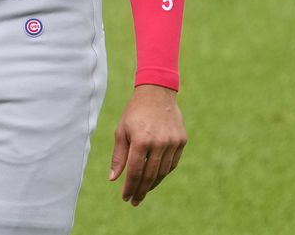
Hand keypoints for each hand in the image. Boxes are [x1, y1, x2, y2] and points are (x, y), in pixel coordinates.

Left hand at [109, 84, 186, 205]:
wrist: (157, 93)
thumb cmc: (134, 113)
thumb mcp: (121, 131)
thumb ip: (118, 156)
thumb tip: (113, 179)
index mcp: (140, 140)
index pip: (134, 171)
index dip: (129, 187)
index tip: (125, 198)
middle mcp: (159, 142)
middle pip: (149, 175)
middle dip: (140, 190)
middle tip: (134, 201)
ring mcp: (172, 142)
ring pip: (162, 172)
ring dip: (152, 184)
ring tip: (143, 191)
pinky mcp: (181, 141)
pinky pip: (172, 163)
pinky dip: (163, 173)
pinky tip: (155, 178)